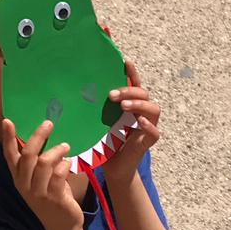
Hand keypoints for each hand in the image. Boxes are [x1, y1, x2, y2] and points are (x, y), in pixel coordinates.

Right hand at [3, 118, 83, 229]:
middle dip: (39, 136)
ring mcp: (39, 193)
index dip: (8, 138)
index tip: (7, 121)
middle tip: (49, 124)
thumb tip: (43, 137)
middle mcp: (25, 185)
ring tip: (65, 146)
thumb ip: (38, 163)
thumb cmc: (52, 199)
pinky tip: (69, 163)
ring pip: (44, 162)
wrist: (61, 227)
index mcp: (19, 178)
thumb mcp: (40, 180)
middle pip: (28, 154)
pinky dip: (65, 165)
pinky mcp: (54, 198)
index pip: (10, 155)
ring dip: (56, 150)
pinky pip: (58, 175)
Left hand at [102, 60, 159, 184]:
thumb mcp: (98, 122)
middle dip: (129, 91)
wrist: (113, 169)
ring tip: (123, 106)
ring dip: (138, 104)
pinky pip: (154, 132)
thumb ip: (96, 108)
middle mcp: (141, 112)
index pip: (134, 83)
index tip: (124, 60)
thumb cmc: (105, 143)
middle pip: (143, 94)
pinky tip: (139, 121)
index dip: (131, 71)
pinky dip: (148, 125)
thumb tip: (76, 90)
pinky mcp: (148, 142)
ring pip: (153, 108)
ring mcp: (147, 126)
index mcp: (130, 104)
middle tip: (111, 95)